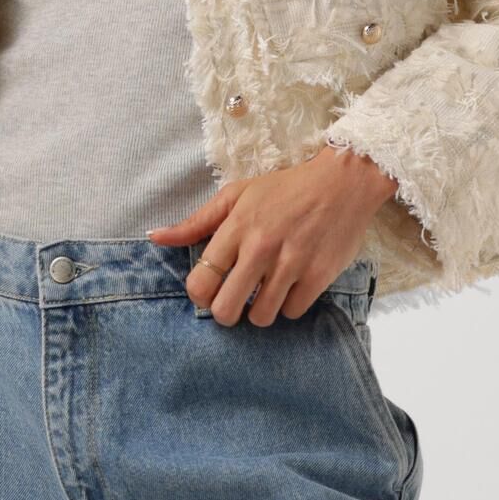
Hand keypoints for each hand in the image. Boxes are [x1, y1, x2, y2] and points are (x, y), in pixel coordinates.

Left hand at [148, 144, 400, 325]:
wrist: (343, 182)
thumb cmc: (286, 189)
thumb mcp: (237, 195)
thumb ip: (196, 222)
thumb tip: (155, 237)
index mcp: (237, 227)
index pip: (201, 281)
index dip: (200, 295)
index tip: (209, 290)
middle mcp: (261, 247)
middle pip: (226, 309)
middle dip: (226, 313)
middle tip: (234, 303)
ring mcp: (292, 263)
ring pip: (261, 317)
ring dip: (260, 311)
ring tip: (265, 293)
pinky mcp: (319, 275)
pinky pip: (293, 312)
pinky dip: (290, 306)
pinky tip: (291, 288)